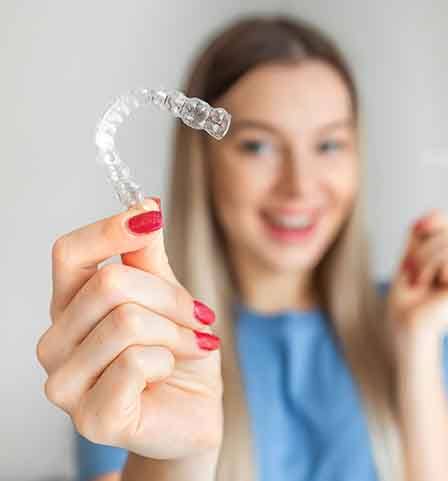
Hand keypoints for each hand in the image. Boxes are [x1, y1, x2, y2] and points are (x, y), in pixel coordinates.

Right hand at [36, 198, 222, 460]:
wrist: (195, 413)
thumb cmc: (179, 357)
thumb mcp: (169, 299)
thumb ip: (148, 259)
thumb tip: (144, 205)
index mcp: (71, 308)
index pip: (69, 253)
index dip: (110, 230)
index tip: (151, 217)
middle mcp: (57, 343)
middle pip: (110, 284)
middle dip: (172, 297)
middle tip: (200, 316)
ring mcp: (66, 384)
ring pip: (127, 322)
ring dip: (177, 331)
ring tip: (193, 345)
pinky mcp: (91, 417)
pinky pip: (137, 362)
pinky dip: (170, 360)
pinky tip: (170, 374)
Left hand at [385, 209, 447, 336]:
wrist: (403, 322)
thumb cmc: (406, 292)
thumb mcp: (411, 254)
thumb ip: (422, 233)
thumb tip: (431, 215)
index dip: (435, 222)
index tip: (417, 230)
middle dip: (426, 247)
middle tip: (414, 271)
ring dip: (427, 260)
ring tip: (421, 281)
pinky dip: (437, 268)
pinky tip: (434, 287)